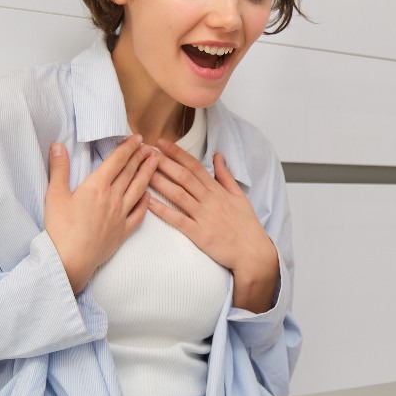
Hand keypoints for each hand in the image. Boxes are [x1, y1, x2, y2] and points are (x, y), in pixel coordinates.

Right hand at [44, 136, 159, 291]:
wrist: (70, 260)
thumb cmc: (60, 228)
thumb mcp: (54, 195)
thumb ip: (59, 168)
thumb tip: (57, 145)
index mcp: (97, 187)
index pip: (117, 161)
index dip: (128, 148)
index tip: (137, 138)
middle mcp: (113, 198)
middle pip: (130, 173)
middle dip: (140, 157)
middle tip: (150, 147)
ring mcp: (121, 215)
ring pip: (139, 189)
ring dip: (148, 174)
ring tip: (156, 163)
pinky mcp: (123, 231)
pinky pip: (139, 214)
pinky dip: (146, 202)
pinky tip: (149, 196)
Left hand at [147, 140, 278, 312]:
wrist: (252, 252)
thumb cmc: (246, 225)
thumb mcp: (239, 196)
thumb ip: (225, 176)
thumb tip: (217, 156)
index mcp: (217, 190)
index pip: (194, 166)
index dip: (177, 153)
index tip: (162, 143)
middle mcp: (209, 200)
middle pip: (183, 176)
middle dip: (163, 162)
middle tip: (146, 152)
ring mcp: (204, 216)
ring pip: (178, 194)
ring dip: (159, 182)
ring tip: (142, 172)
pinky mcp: (199, 234)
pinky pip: (178, 220)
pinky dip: (163, 210)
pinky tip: (148, 202)